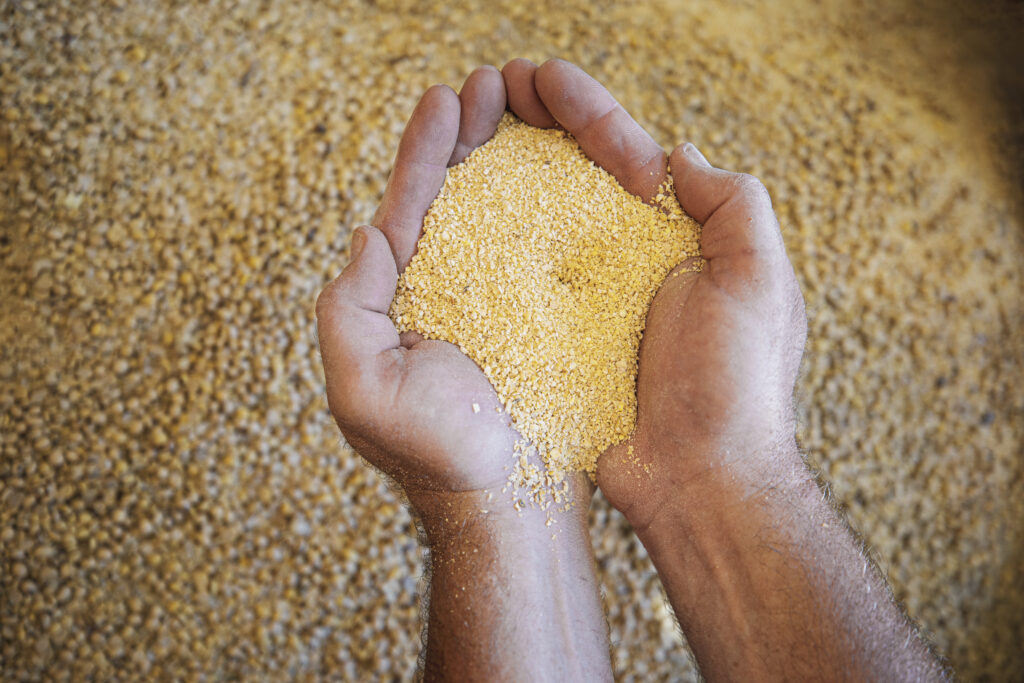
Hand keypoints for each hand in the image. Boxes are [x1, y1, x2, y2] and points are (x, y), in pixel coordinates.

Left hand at [317, 66, 614, 679]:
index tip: (446, 97)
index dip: (426, 148)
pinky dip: (555, 200)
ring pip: (503, 209)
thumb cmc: (436, 452)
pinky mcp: (547, 313)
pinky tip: (567, 166)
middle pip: (456, 192)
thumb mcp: (362, 388)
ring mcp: (500, 297)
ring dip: (510, 153)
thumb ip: (348, 311)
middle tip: (487, 86)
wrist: (504, 500)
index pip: (412, 203)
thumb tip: (370, 232)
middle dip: (468, 135)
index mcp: (404, 294)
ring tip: (521, 103)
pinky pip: (550, 246)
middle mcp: (450, 287)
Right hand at [505, 59, 805, 529]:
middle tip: (483, 91)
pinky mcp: (554, 342)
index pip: (623, 153)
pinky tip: (454, 215)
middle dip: (528, 128)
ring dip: (498, 176)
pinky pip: (516, 286)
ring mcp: (586, 302)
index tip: (537, 80)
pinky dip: (487, 248)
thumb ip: (733, 207)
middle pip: (570, 178)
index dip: (581, 110)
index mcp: (676, 239)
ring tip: (458, 132)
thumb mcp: (760, 282)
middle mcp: (627, 262)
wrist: (697, 480)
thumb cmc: (736, 382)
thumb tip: (676, 153)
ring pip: (535, 225)